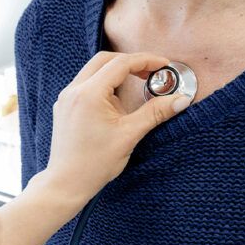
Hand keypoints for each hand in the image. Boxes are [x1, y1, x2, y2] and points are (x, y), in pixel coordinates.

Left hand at [45, 51, 189, 198]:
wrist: (66, 183)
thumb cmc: (94, 163)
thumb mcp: (129, 135)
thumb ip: (155, 113)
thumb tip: (180, 99)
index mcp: (88, 94)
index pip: (120, 63)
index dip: (145, 60)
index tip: (164, 65)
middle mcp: (73, 90)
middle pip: (105, 60)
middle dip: (130, 63)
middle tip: (151, 72)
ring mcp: (66, 98)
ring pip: (93, 71)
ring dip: (116, 74)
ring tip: (136, 88)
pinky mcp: (64, 107)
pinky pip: (85, 85)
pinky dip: (103, 85)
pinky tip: (116, 103)